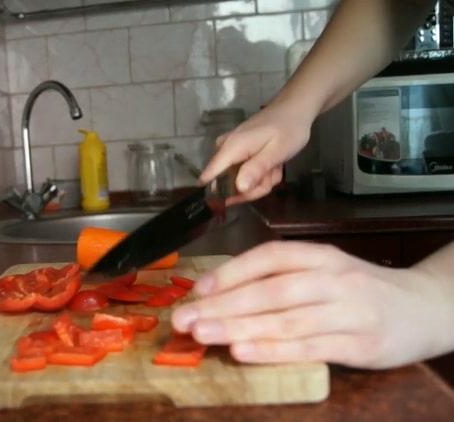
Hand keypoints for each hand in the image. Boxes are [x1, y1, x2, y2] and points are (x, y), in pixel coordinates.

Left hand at [171, 241, 453, 368]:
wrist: (424, 308)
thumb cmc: (360, 290)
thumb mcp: (324, 271)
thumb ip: (280, 279)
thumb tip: (219, 294)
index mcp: (321, 256)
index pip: (270, 257)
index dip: (230, 272)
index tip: (196, 289)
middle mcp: (334, 279)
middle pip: (270, 291)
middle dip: (222, 305)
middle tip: (185, 318)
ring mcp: (349, 312)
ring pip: (286, 320)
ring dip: (239, 328)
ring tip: (203, 334)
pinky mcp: (361, 344)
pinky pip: (310, 348)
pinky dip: (273, 351)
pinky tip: (242, 352)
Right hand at [200, 100, 312, 205]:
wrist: (294, 109)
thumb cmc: (288, 129)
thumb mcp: (277, 151)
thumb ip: (256, 169)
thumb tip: (238, 188)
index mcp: (231, 148)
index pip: (209, 176)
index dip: (221, 194)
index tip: (241, 199)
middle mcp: (224, 150)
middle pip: (228, 184)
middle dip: (253, 187)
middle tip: (272, 177)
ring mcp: (230, 152)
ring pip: (239, 182)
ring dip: (260, 181)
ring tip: (275, 168)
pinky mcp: (236, 154)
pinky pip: (244, 174)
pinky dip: (261, 174)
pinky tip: (272, 165)